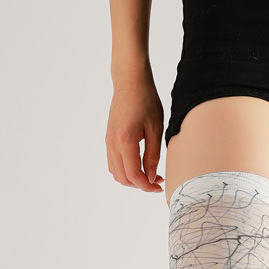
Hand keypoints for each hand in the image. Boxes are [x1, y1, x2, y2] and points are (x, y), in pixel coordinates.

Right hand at [105, 65, 164, 192]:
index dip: (147, 186)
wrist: (130, 83)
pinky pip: (113, 163)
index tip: (160, 186)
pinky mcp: (108, 139)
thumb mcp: (155, 130)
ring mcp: (108, 142)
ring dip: (132, 179)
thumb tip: (151, 177)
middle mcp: (113, 144)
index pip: (134, 175)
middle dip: (140, 184)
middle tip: (157, 180)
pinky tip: (139, 165)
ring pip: (117, 173)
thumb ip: (153, 156)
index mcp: (125, 141)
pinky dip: (125, 171)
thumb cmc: (146, 101)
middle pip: (123, 178)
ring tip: (149, 174)